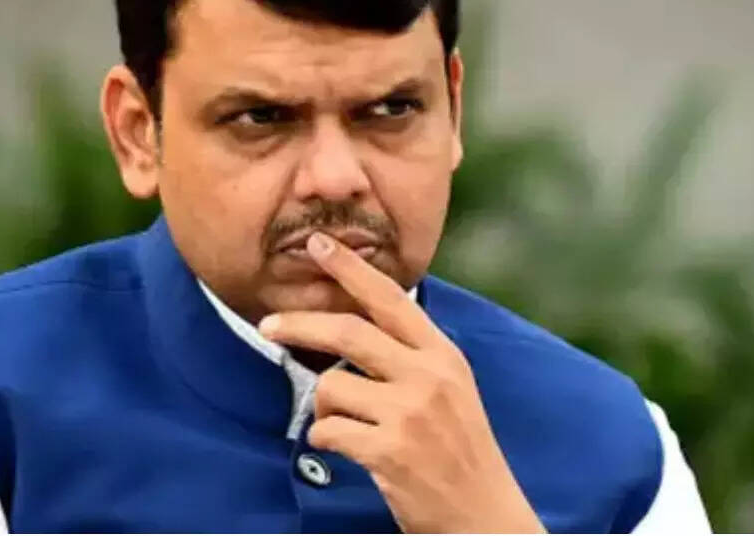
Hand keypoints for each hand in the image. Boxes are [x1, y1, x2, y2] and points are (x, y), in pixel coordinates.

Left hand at [258, 232, 545, 533]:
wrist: (485, 516)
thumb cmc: (459, 452)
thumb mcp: (451, 389)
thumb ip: (412, 355)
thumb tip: (358, 323)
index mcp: (443, 355)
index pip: (390, 298)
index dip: (350, 268)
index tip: (318, 244)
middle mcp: (429, 377)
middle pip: (347, 332)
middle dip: (299, 325)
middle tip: (268, 324)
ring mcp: (410, 414)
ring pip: (330, 387)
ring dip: (323, 408)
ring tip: (344, 426)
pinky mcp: (390, 451)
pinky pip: (328, 431)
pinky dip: (325, 439)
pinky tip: (347, 450)